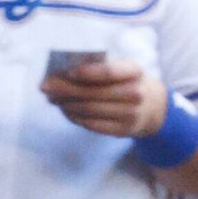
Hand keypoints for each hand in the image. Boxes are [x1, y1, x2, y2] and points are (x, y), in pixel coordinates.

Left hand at [39, 59, 167, 138]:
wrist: (153, 108)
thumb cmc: (126, 82)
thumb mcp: (120, 69)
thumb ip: (96, 67)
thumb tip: (59, 73)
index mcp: (134, 71)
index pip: (108, 71)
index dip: (86, 72)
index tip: (66, 72)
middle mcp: (135, 93)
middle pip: (92, 92)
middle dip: (63, 90)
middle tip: (44, 87)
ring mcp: (131, 114)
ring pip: (88, 109)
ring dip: (65, 104)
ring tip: (52, 98)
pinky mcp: (123, 130)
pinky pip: (91, 124)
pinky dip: (74, 116)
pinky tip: (65, 110)